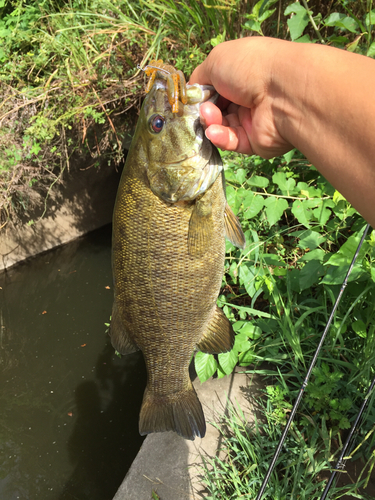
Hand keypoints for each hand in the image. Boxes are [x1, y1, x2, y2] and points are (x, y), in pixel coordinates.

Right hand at [189, 38, 293, 157]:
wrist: (284, 92)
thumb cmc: (251, 67)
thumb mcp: (217, 60)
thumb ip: (200, 76)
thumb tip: (192, 92)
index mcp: (241, 74)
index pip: (214, 87)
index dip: (201, 93)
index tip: (190, 98)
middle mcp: (248, 96)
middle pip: (216, 108)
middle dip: (204, 109)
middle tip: (202, 107)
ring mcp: (252, 119)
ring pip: (221, 126)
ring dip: (211, 121)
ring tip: (209, 116)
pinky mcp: (255, 141)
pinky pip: (231, 142)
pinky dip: (220, 137)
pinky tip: (213, 131)